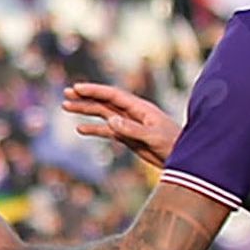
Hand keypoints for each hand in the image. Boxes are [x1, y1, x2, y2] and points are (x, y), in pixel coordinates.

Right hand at [61, 82, 180, 168]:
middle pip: (104, 102)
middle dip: (85, 98)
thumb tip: (110, 120)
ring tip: (66, 107)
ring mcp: (129, 125)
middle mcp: (132, 113)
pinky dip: (94, 129)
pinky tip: (80, 129)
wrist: (182, 160)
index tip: (76, 88)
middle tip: (66, 94)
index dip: (94, 91)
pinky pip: (107, 131)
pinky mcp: (128, 137)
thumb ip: (131, 128)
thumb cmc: (173, 144)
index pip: (112, 95)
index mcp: (139, 108)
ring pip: (102, 115)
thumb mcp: (152, 137)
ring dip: (85, 111)